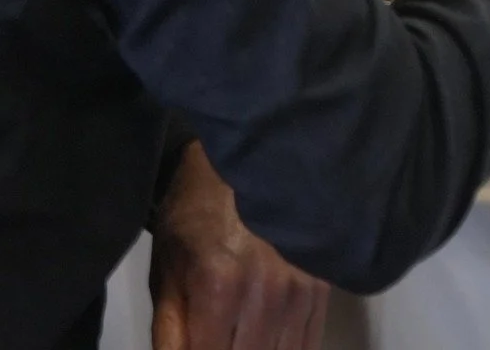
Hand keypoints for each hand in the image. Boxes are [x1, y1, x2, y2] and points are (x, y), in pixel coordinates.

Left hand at [151, 143, 328, 349]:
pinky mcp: (322, 286)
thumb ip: (170, 332)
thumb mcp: (167, 270)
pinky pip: (310, 341)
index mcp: (219, 285)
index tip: (199, 339)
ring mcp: (300, 289)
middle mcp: (266, 291)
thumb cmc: (196, 213)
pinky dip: (289, 349)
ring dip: (259, 346)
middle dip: (229, 347)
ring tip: (241, 330)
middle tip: (220, 333)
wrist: (251, 159)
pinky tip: (268, 338)